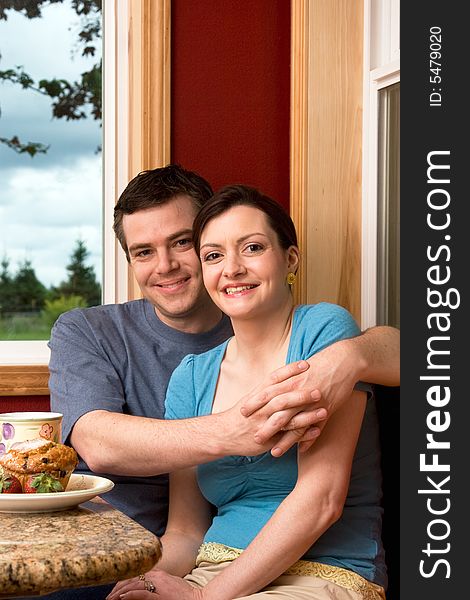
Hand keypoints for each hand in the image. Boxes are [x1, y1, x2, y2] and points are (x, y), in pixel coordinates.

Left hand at [107, 570, 203, 599]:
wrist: (199, 598)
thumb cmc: (185, 594)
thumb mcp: (170, 584)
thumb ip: (157, 583)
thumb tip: (143, 587)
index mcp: (159, 574)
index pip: (136, 575)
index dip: (123, 582)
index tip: (114, 590)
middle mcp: (157, 577)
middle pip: (133, 578)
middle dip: (118, 587)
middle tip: (108, 597)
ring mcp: (159, 586)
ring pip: (135, 585)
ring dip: (120, 592)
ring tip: (111, 599)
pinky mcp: (161, 596)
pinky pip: (143, 593)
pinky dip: (131, 594)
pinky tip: (122, 597)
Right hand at [228, 361, 326, 456]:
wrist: (223, 434)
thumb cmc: (241, 414)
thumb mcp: (251, 398)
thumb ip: (268, 388)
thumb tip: (286, 376)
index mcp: (257, 395)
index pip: (274, 379)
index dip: (290, 371)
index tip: (306, 364)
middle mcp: (261, 409)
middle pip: (282, 398)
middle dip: (301, 394)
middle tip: (319, 390)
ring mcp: (264, 424)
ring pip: (287, 419)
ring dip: (307, 415)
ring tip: (324, 411)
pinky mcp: (268, 440)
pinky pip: (288, 437)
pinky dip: (303, 435)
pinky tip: (317, 431)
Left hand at [241, 340, 358, 451]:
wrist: (343, 361)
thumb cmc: (319, 364)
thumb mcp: (298, 370)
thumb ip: (285, 381)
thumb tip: (270, 387)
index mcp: (290, 381)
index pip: (267, 393)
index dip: (254, 403)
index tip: (242, 412)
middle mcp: (299, 392)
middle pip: (279, 411)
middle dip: (266, 425)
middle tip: (253, 437)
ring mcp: (313, 402)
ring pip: (296, 424)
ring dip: (285, 441)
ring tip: (274, 453)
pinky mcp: (327, 408)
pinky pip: (316, 428)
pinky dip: (309, 439)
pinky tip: (301, 451)